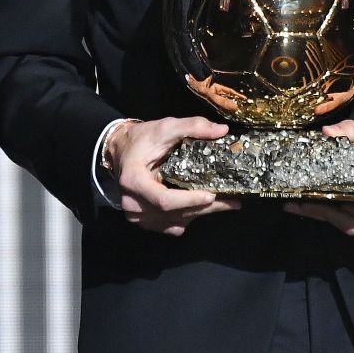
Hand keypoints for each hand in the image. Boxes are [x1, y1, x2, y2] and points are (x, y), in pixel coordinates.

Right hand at [104, 115, 239, 235]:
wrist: (120, 149)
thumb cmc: (142, 139)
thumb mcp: (165, 127)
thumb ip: (192, 127)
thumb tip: (222, 131)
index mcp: (134, 181)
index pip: (164, 200)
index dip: (189, 200)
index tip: (211, 196)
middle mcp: (132, 203)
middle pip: (173, 213)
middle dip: (205, 208)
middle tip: (232, 202)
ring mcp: (137, 216)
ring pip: (175, 221)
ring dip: (200, 213)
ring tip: (225, 204)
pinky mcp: (144, 221)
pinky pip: (171, 226)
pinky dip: (188, 217)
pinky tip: (202, 206)